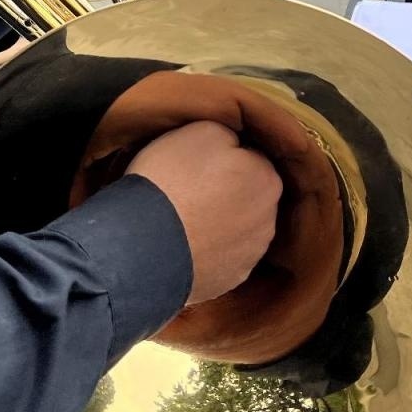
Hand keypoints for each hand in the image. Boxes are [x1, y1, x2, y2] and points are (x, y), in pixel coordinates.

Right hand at [125, 121, 280, 305]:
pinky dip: (210, 250)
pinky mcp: (230, 280)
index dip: (225, 158)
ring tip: (184, 220)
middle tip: (191, 190)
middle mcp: (268, 219)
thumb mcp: (200, 131)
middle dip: (228, 191)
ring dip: (221, 222)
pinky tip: (185, 244)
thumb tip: (235, 146)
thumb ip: (229, 135)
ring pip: (239, 228)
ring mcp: (251, 254)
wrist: (142, 245)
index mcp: (266, 179)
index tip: (200, 163)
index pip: (251, 159)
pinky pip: (223, 257)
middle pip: (249, 195)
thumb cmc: (170, 181)